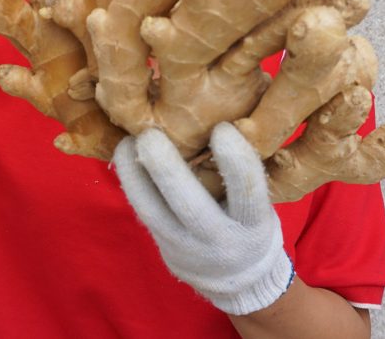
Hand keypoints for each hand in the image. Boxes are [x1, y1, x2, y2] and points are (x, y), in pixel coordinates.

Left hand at [113, 122, 294, 315]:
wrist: (239, 277)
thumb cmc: (252, 221)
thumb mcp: (262, 203)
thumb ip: (245, 172)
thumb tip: (230, 108)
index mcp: (254, 225)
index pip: (247, 193)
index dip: (237, 161)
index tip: (223, 128)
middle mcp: (221, 240)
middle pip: (191, 207)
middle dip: (168, 171)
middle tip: (151, 135)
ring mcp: (187, 247)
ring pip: (154, 212)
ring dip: (136, 174)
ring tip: (127, 140)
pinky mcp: (163, 245)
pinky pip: (143, 212)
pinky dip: (131, 181)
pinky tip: (123, 153)